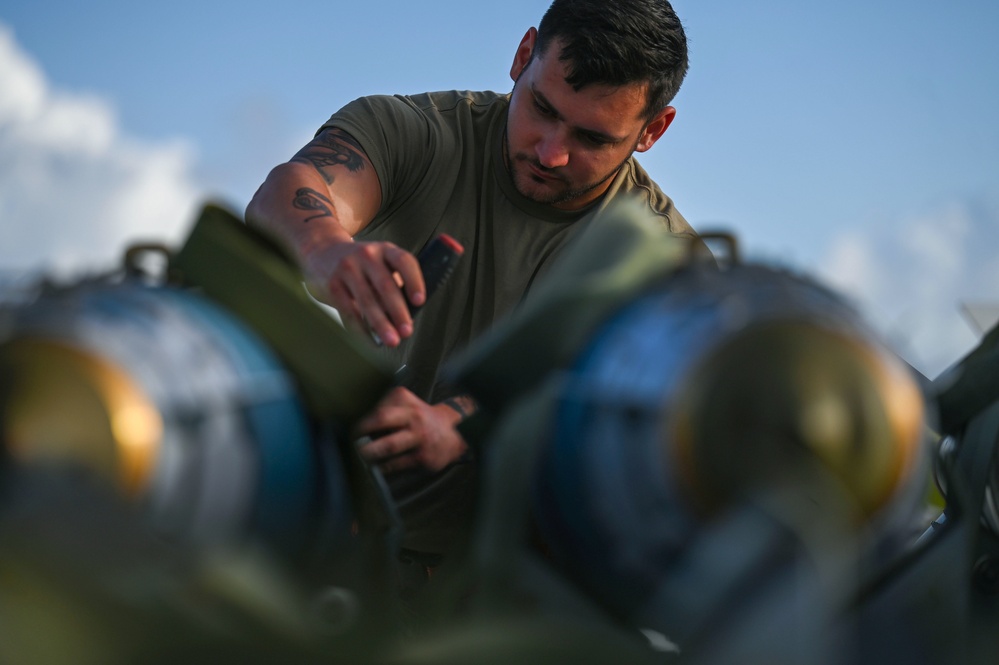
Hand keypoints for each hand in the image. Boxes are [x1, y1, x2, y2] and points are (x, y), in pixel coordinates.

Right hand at [309, 240, 424, 346]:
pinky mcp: (332, 284)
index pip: (404, 262)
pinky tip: (371, 341)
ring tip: (392, 341)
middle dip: (398, 311)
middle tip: (407, 331)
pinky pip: (349, 311)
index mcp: (385, 249)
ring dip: (381, 324)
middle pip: (385, 285)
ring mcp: (347, 268)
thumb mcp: (379, 264)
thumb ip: (392, 285)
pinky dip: (361, 329)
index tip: (419, 302)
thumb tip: (404, 320)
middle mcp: (366, 255)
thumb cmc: (361, 265)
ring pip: (367, 301)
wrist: (321, 252)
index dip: (414, 281)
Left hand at [356, 387, 467, 473]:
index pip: (380, 406)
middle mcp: (414, 417)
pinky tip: (376, 468)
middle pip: (383, 418)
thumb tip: (360, 430)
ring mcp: (419, 437)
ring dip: (370, 452)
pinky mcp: (423, 457)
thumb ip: (390, 412)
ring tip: (360, 456)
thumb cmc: (423, 420)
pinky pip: (397, 464)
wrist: (456, 433)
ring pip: (389, 445)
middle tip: (353, 440)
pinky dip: (382, 467)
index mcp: (407, 401)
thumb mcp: (410, 406)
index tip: (354, 429)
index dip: (364, 420)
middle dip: (363, 430)